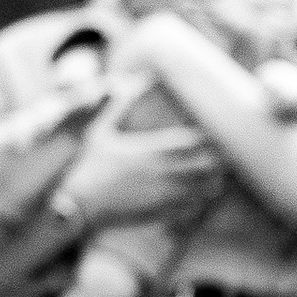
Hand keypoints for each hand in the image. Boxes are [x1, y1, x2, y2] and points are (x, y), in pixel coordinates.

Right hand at [57, 117, 221, 226]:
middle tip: (216, 157)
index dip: (207, 137)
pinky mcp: (164, 213)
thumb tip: (126, 83)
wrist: (80, 204)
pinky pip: (195, 209)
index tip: (209, 135)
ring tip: (210, 177)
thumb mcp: (100, 131)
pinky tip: (194, 197)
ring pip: (208, 189)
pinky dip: (200, 202)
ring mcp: (167, 195)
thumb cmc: (89, 166)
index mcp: (153, 149)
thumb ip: (117, 107)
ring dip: (212, 181)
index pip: (195, 140)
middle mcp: (165, 172)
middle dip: (216, 160)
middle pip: (209, 165)